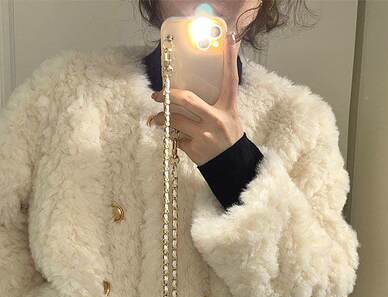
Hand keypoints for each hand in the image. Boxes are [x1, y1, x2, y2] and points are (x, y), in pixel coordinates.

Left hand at [149, 34, 244, 165]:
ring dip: (162, 118)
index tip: (228, 39)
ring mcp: (204, 136)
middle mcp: (216, 120)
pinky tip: (174, 137)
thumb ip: (219, 99)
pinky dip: (172, 136)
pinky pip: (176, 138)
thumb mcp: (230, 115)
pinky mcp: (195, 150)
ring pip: (174, 120)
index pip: (230, 80)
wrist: (231, 165)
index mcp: (228, 108)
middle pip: (187, 100)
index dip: (230, 60)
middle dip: (168, 96)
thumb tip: (206, 80)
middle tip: (157, 95)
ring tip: (156, 119)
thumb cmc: (228, 137)